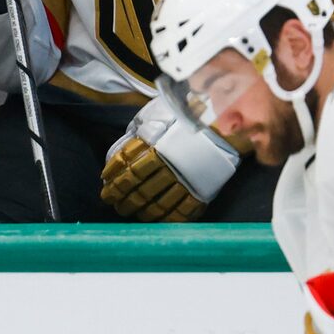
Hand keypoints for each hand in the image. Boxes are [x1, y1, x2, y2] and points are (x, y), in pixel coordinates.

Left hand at [100, 100, 238, 220]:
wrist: (228, 118)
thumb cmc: (191, 114)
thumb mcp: (160, 114)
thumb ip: (142, 132)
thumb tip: (124, 149)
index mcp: (155, 145)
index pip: (127, 165)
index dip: (114, 178)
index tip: (106, 185)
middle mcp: (167, 165)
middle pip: (138, 188)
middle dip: (123, 198)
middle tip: (115, 204)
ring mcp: (185, 180)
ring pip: (157, 203)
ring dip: (141, 211)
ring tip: (132, 214)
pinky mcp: (202, 190)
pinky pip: (182, 210)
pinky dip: (168, 218)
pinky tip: (158, 220)